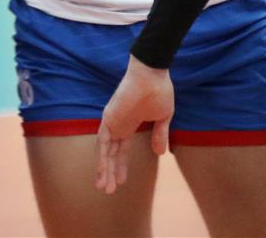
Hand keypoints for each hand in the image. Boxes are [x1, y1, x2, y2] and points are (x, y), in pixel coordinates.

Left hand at [94, 57, 173, 195]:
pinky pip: (103, 141)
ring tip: (105, 188)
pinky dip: (102, 157)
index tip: (122, 181)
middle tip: (109, 190)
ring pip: (105, 151)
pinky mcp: (109, 118)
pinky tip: (102, 172)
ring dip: (104, 170)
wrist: (153, 74)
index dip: (122, 165)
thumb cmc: (160, 90)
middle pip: (112, 154)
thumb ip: (159, 135)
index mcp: (130, 124)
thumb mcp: (163, 117)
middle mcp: (118, 125)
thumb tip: (159, 153)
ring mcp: (112, 121)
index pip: (123, 150)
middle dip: (111, 172)